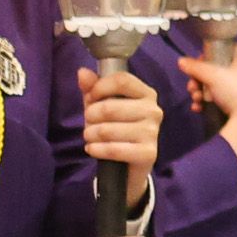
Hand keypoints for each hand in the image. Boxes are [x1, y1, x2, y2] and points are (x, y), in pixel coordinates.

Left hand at [77, 67, 162, 207]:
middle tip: (89, 123)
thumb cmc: (114, 127)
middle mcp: (153, 110)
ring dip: (90, 134)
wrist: (127, 164)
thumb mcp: (100, 104)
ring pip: (107, 130)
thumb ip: (92, 88)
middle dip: (90, 116)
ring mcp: (153, 132)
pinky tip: (93, 149)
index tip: (91, 97)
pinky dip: (96, 150)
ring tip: (91, 137)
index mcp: (145, 93)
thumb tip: (82, 72)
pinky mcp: (148, 153)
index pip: (121, 80)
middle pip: (109, 107)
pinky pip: (113, 149)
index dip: (99, 88)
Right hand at [176, 47, 236, 177]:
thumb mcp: (212, 76)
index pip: (223, 47)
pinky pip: (221, 95)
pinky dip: (208, 100)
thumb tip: (180, 61)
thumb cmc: (235, 90)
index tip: (196, 65)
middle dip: (199, 79)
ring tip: (196, 99)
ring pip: (215, 83)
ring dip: (200, 91)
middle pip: (215, 67)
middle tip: (192, 87)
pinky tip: (199, 107)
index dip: (207, 55)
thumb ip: (194, 67)